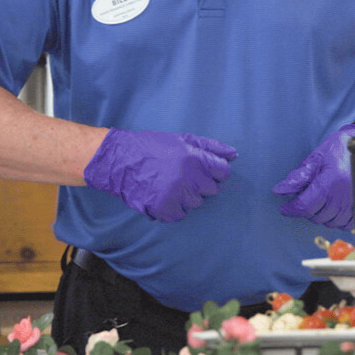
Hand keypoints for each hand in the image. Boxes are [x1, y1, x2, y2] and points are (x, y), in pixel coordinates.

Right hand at [83, 129, 235, 221]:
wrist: (120, 160)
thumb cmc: (152, 147)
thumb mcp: (182, 139)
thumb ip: (210, 147)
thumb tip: (234, 154)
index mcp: (195, 158)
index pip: (222, 172)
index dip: (214, 170)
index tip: (201, 169)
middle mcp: (189, 178)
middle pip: (211, 190)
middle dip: (200, 184)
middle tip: (182, 176)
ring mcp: (176, 195)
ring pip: (196, 203)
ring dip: (186, 196)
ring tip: (169, 184)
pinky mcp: (164, 209)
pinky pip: (180, 215)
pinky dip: (172, 208)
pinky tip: (162, 194)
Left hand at [272, 124, 354, 229]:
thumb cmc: (341, 147)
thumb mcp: (316, 157)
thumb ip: (299, 177)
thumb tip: (280, 191)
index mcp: (331, 181)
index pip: (306, 205)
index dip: (292, 209)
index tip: (286, 208)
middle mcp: (345, 194)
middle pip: (319, 216)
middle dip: (308, 211)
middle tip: (308, 199)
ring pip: (334, 222)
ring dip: (324, 216)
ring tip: (323, 202)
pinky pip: (352, 223)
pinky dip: (342, 221)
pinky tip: (338, 209)